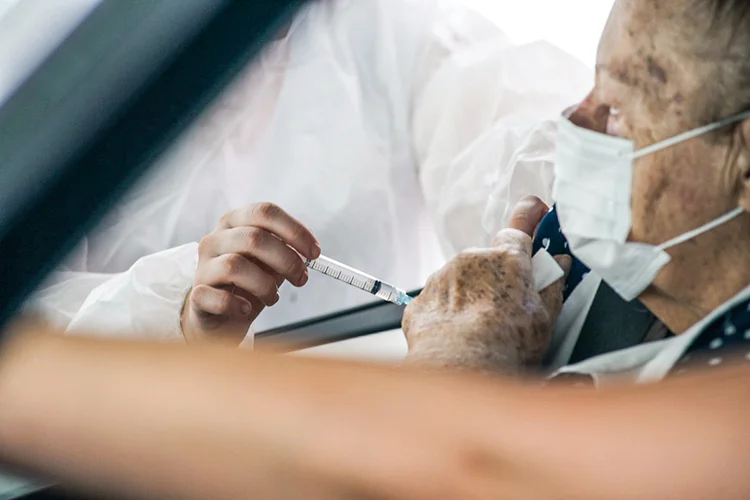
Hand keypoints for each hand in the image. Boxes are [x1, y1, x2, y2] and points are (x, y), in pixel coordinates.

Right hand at [182, 203, 320, 343]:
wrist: (220, 315)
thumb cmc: (248, 282)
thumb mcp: (269, 262)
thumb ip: (286, 251)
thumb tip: (308, 252)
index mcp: (234, 222)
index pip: (265, 212)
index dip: (294, 231)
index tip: (314, 252)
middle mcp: (215, 239)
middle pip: (254, 238)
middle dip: (286, 260)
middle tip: (301, 278)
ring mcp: (202, 266)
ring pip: (235, 266)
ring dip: (265, 285)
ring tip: (272, 297)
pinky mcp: (197, 295)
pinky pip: (216, 297)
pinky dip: (237, 305)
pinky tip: (246, 308)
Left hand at [402, 196, 570, 374]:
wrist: (459, 369)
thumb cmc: (506, 345)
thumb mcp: (544, 317)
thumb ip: (552, 285)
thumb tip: (559, 265)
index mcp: (507, 258)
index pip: (520, 224)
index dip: (529, 217)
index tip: (536, 213)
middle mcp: (472, 259)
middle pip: (489, 259)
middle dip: (499, 276)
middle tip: (509, 306)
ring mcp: (443, 277)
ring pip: (462, 280)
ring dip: (472, 295)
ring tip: (481, 329)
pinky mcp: (422, 299)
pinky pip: (440, 300)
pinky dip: (449, 313)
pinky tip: (459, 336)